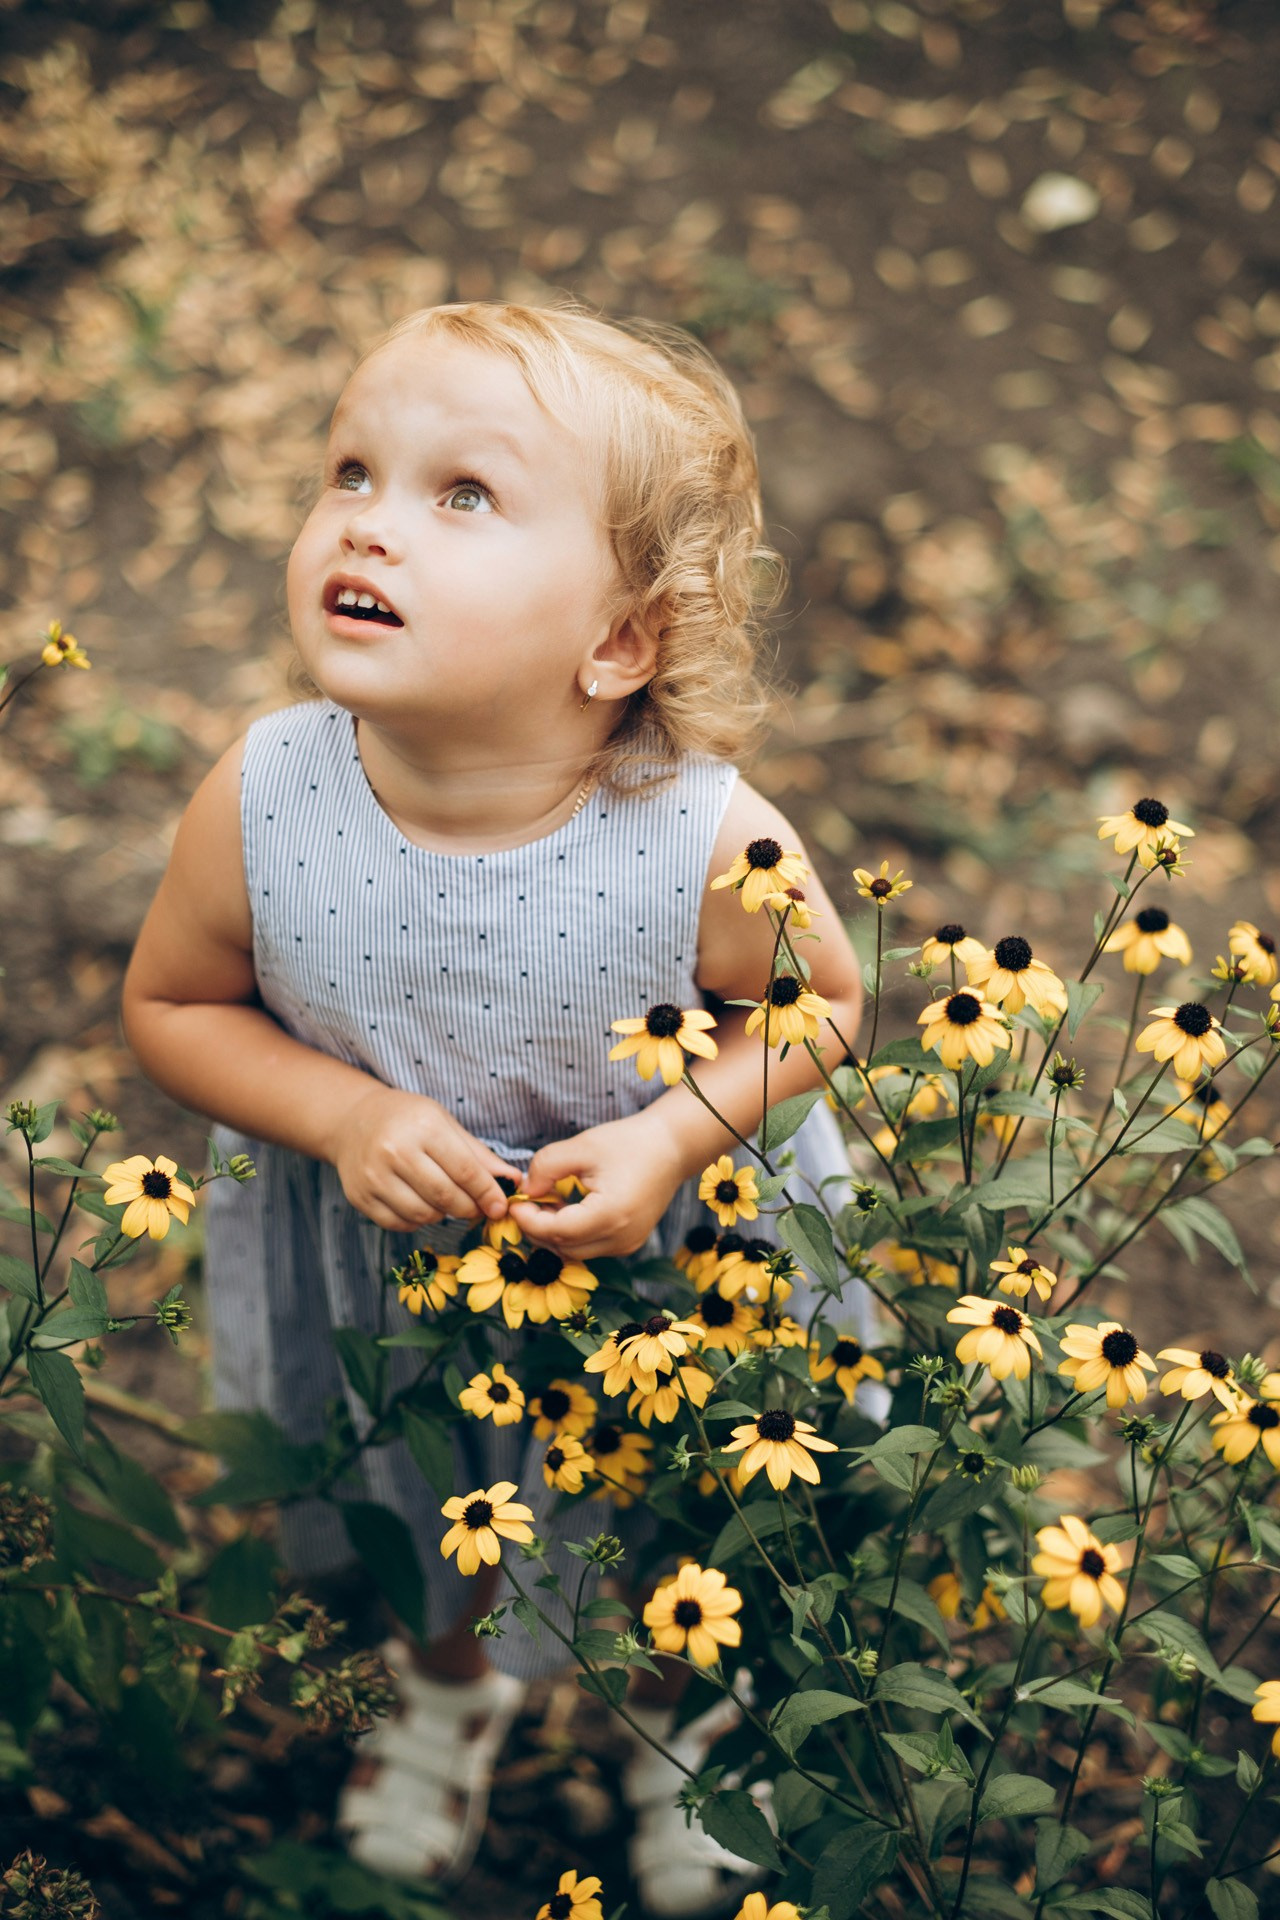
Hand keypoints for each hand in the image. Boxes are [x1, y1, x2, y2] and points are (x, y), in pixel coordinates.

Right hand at [330, 1085, 521, 1231]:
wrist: (353, 1121)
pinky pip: (399, 1224)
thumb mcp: (445, 1125)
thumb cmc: (407, 1120)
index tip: (501, 1206)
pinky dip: (417, 1221)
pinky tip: (421, 1204)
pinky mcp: (360, 1197)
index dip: (488, 1193)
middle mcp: (395, 1151)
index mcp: (423, 1127)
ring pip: (423, 1214)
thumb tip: (514, 1181)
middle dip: (469, 1208)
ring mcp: (374, 1176)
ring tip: (446, 1201)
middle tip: (478, 1208)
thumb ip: (479, 1156)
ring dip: (443, 1215)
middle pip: (445, 1196)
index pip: (465, 1171)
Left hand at [507, 1109, 689, 1258]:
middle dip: (536, 1229)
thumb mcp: (582, 1146)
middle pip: (563, 1247)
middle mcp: (621, 1238)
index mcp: (610, 1214)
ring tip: (545, 1204)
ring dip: (553, 1233)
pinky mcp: (630, 1242)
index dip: (528, 1220)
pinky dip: (572, 1234)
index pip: (556, 1231)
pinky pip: (590, 1247)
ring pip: (575, 1252)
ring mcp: (628, 1244)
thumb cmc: (629, 1142)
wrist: (672, 1147)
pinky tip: (566, 1209)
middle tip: (523, 1204)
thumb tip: (527, 1191)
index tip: (514, 1202)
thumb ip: (546, 1167)